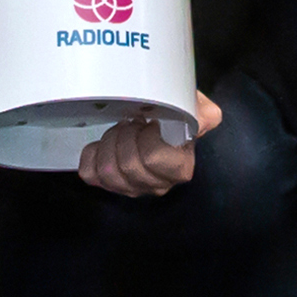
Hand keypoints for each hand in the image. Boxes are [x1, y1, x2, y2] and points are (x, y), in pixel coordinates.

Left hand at [76, 87, 217, 198]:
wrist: (158, 120)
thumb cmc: (176, 116)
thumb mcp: (194, 109)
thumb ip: (204, 113)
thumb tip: (206, 118)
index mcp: (179, 168)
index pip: (153, 159)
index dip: (146, 137)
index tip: (150, 122)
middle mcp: (156, 184)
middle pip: (128, 166)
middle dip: (125, 136)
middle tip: (132, 122)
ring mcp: (132, 187)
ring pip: (108, 173)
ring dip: (109, 143)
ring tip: (119, 130)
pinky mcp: (109, 184)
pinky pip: (90, 174)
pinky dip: (92, 154)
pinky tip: (104, 143)